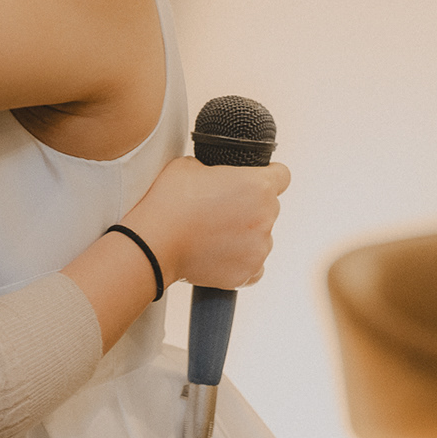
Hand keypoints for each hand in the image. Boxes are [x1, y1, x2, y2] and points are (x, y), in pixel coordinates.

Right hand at [120, 157, 290, 290]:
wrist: (153, 242)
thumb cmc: (170, 199)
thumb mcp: (192, 164)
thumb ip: (217, 167)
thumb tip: (218, 174)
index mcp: (259, 185)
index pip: (283, 175)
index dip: (268, 174)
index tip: (253, 181)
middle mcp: (265, 217)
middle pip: (269, 207)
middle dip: (251, 206)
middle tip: (221, 208)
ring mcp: (259, 248)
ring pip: (262, 237)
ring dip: (245, 234)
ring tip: (214, 233)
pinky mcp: (247, 273)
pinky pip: (255, 265)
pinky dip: (241, 260)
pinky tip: (219, 253)